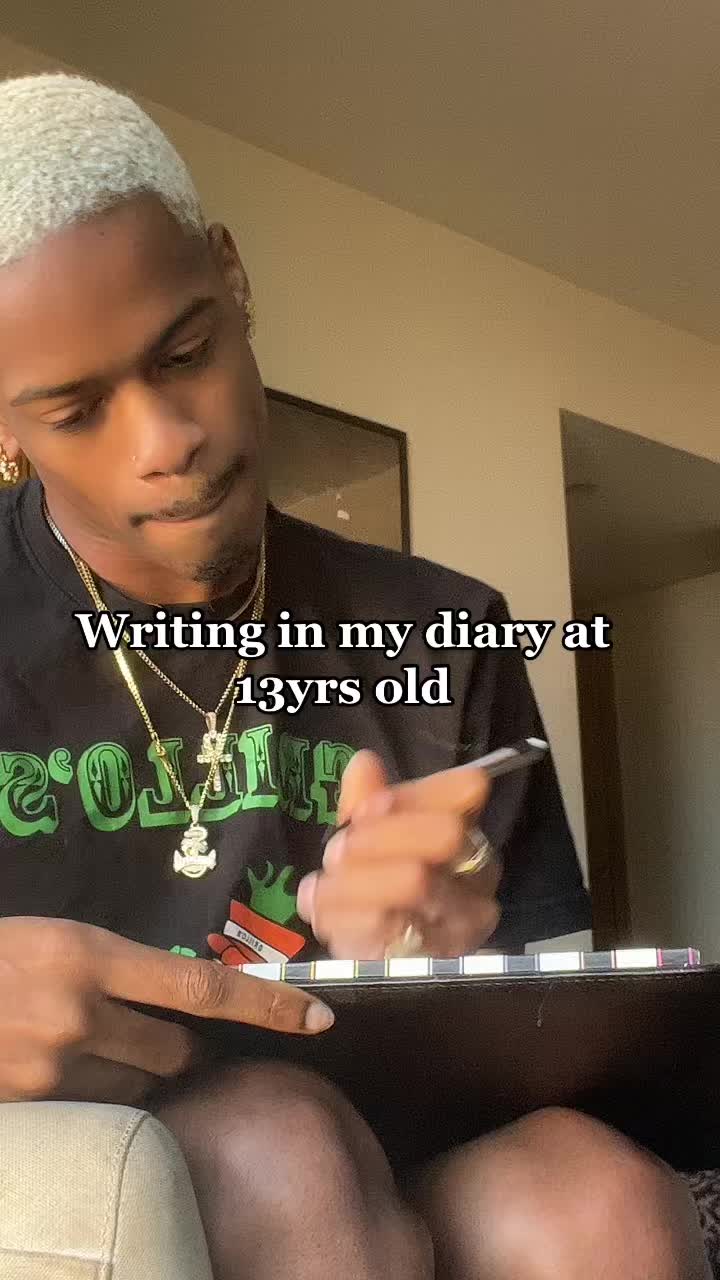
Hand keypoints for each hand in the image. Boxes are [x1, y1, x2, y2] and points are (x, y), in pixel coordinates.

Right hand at [0, 918, 334, 1102]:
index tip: (318, 1017)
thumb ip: (120, 970)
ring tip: (99, 1050)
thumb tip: (188, 1000)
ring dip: (138, 1078)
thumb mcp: (60, 943)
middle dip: (187, 1052)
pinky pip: (95, 1115)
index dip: (268, 1006)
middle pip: (178, 1052)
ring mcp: (52, 1068)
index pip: (204, 988)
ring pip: (138, 1090)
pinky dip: (101, 1100)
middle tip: (170, 1039)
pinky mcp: (32, 1108)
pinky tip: (73, 1074)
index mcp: (90, 955)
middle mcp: (78, 1013)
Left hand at [296, 751, 500, 958]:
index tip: (367, 808)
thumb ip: (368, 801)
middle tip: (338, 848)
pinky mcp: (426, 960)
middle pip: (444, 834)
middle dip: (382, 835)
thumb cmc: (379, 888)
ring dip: (354, 876)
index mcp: (468, 834)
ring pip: (413, 881)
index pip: (466, 790)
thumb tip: (364, 763)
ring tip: (323, 882)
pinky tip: (319, 908)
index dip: (411, 794)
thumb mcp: (371, 839)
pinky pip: (382, 927)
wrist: (379, 965)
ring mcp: (458, 923)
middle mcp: (475, 878)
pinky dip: (339, 913)